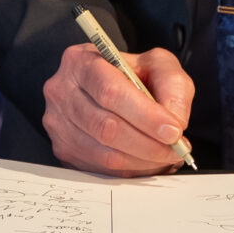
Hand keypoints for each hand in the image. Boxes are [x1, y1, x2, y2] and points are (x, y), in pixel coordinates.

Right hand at [42, 42, 193, 175]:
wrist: (107, 85)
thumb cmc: (131, 73)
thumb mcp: (157, 64)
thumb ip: (172, 86)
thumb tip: (174, 122)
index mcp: (81, 61)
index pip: (111, 92)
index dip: (145, 115)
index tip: (174, 130)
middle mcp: (61, 92)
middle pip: (106, 127)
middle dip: (148, 143)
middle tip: (176, 148)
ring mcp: (58, 124)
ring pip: (104, 154)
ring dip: (142, 161)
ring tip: (166, 156)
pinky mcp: (63, 150)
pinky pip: (100, 170)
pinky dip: (131, 171)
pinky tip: (148, 161)